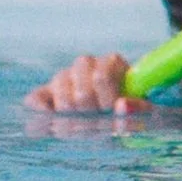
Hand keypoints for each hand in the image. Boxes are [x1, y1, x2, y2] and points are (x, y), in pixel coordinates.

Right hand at [23, 53, 150, 113]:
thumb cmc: (133, 110)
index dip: (107, 99)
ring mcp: (65, 77)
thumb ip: (139, 107)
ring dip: (70, 109)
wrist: (116, 116)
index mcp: (113, 62)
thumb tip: (121, 106)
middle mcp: (87, 64)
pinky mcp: (46, 93)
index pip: (101, 76)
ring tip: (82, 118)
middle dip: (90, 108)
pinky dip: (41, 108)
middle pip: (81, 87)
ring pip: (59, 85)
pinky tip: (52, 118)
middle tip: (98, 115)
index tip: (113, 109)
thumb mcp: (146, 110)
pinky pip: (35, 98)